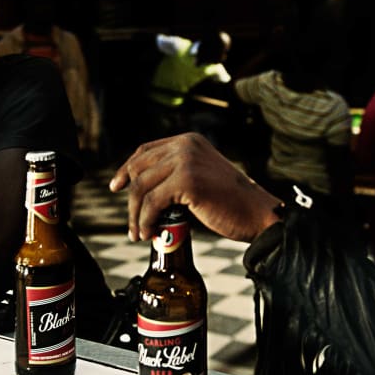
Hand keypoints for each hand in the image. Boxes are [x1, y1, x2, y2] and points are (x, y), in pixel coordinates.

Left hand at [109, 133, 281, 242]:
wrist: (258, 214)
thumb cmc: (232, 203)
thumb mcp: (202, 176)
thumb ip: (178, 174)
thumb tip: (144, 191)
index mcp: (189, 141)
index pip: (146, 151)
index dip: (126, 169)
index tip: (116, 186)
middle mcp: (185, 146)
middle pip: (139, 168)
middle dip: (129, 198)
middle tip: (131, 223)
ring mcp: (186, 161)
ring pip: (142, 188)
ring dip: (135, 214)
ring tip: (140, 233)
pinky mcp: (187, 181)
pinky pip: (152, 203)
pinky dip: (146, 220)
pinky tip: (149, 233)